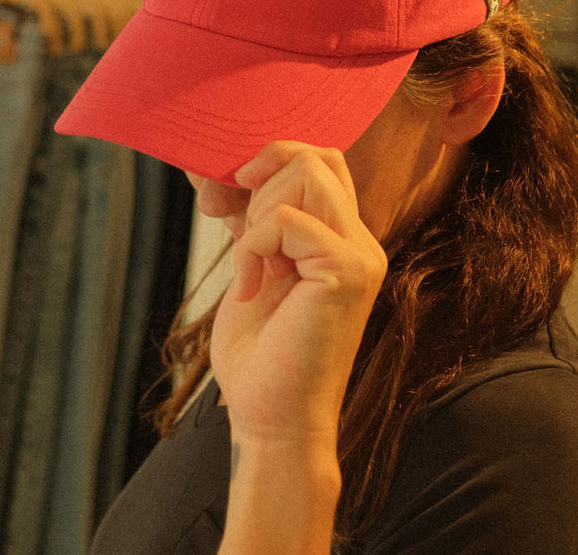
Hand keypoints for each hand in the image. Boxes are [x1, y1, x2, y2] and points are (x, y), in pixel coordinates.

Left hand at [210, 141, 387, 446]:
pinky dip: (252, 246)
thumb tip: (217, 174)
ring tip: (254, 263)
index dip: (275, 160)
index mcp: (344, 239)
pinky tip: (250, 288)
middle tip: (244, 238)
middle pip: (317, 157)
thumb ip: (252, 219)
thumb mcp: (253, 266)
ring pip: (308, 172)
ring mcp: (360, 255)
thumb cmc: (261, 354)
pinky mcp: (346, 272)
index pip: (322, 161)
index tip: (233, 194)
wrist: (273, 420)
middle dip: (263, 181)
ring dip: (259, 211)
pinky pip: (286, 219)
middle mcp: (361, 242)